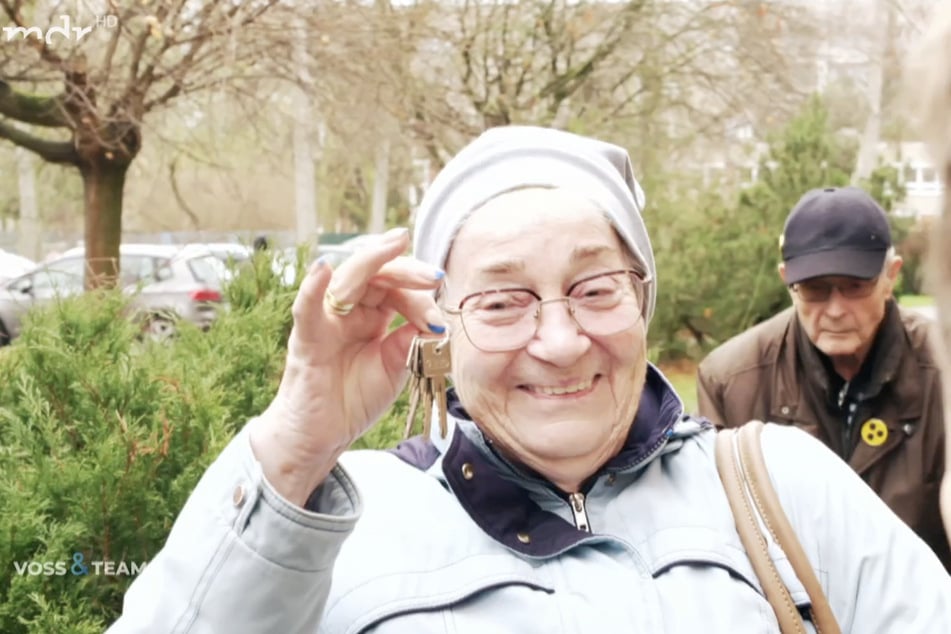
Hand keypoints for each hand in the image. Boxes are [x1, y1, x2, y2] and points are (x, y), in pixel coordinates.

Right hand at [249, 228, 445, 504]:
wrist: (322, 436)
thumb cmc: (354, 399)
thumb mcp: (394, 369)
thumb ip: (409, 343)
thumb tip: (432, 321)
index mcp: (371, 314)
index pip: (398, 291)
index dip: (421, 300)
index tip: (439, 325)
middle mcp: (348, 310)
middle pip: (376, 275)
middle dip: (407, 270)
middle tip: (434, 276)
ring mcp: (326, 320)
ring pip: (347, 279)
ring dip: (373, 261)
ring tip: (395, 244)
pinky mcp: (307, 339)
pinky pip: (306, 309)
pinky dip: (312, 288)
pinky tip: (323, 268)